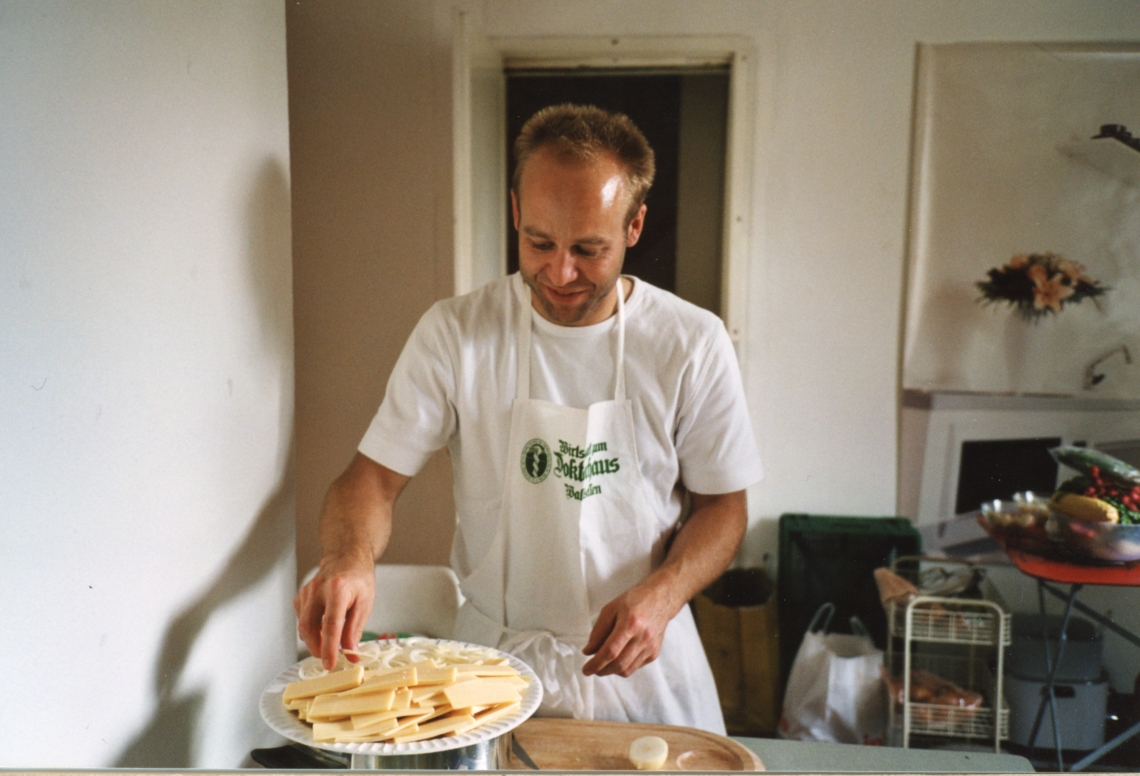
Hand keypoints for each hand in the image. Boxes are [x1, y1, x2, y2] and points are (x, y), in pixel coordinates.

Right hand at [294, 555, 374, 669]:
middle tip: (328, 658)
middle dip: (317, 648)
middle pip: (309, 627)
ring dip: (313, 640)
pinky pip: (302, 619)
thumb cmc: (359, 580)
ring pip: (303, 625)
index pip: (331, 625)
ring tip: (328, 644)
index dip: (329, 647)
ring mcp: (307, 592)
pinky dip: (310, 629)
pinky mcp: (301, 596)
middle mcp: (318, 590)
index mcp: (338, 590)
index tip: (330, 664)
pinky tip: (321, 629)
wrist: (347, 558)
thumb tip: (351, 654)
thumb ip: (355, 630)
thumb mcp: (365, 604)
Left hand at [581, 579, 679, 677]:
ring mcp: (650, 647)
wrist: (660, 599)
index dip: (596, 664)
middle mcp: (643, 638)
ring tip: (603, 663)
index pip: (610, 651)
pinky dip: (623, 667)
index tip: (586, 669)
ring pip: (627, 670)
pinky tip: (618, 658)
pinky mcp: (654, 652)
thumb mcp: (610, 609)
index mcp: (630, 624)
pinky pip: (635, 667)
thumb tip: (588, 651)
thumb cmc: (634, 600)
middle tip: (592, 668)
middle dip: (602, 670)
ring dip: (611, 671)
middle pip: (619, 664)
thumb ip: (598, 631)